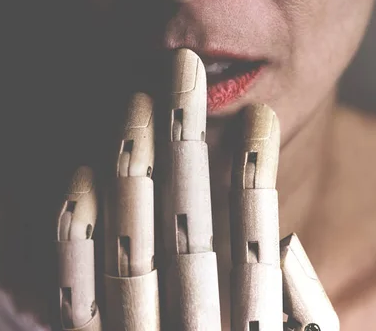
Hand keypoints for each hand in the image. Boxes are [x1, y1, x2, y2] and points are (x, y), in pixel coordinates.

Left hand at [56, 49, 338, 330]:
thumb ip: (301, 312)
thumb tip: (284, 241)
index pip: (252, 245)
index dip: (256, 176)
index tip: (261, 114)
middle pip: (188, 230)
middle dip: (186, 145)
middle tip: (185, 70)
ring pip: (133, 251)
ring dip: (133, 173)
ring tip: (137, 100)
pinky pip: (75, 298)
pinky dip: (74, 240)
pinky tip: (77, 176)